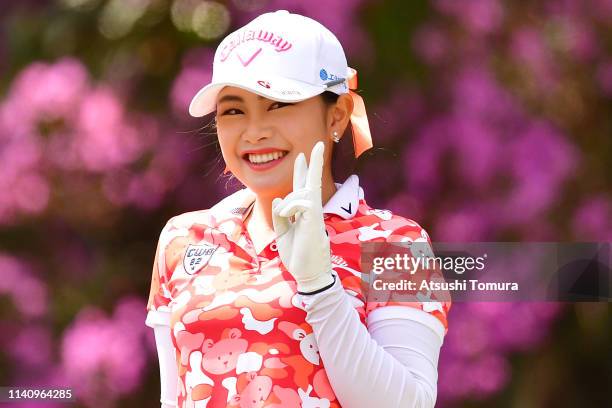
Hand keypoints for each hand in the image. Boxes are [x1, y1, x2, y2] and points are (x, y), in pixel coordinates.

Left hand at [271, 141, 334, 293]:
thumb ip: (280, 216)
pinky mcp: (315, 219)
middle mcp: (311, 211)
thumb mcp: (282, 234)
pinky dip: (289, 208)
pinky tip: (290, 218)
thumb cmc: (298, 256)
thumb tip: (279, 199)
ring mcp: (315, 214)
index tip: (302, 157)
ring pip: (299, 194)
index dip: (301, 172)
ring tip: (289, 224)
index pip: (302, 189)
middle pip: (311, 182)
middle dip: (313, 164)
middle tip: (317, 145)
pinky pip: (300, 202)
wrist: (309, 275)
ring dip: (287, 205)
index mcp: (304, 214)